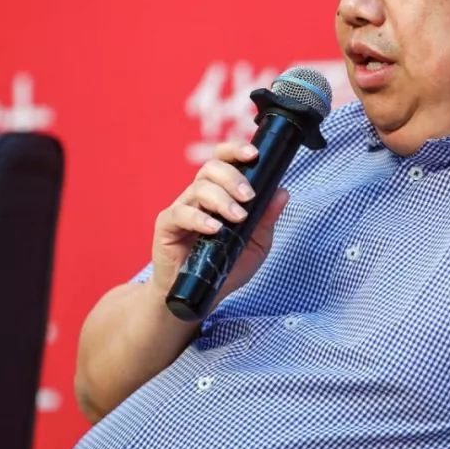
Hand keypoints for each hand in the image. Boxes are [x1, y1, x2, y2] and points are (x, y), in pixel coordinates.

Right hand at [150, 140, 289, 311]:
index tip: (253, 154)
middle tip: (250, 197)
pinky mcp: (166, 225)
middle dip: (234, 178)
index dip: (235, 151)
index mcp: (219, 192)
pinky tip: (214, 229)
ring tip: (238, 217)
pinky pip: (180, 213)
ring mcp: (181, 208)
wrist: (200, 297)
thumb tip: (283, 192)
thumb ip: (267, 219)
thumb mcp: (256, 244)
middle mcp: (199, 195)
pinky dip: (199, 218)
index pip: (224, 160)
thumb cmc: (226, 266)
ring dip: (222, 199)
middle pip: (211, 167)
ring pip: (199, 188)